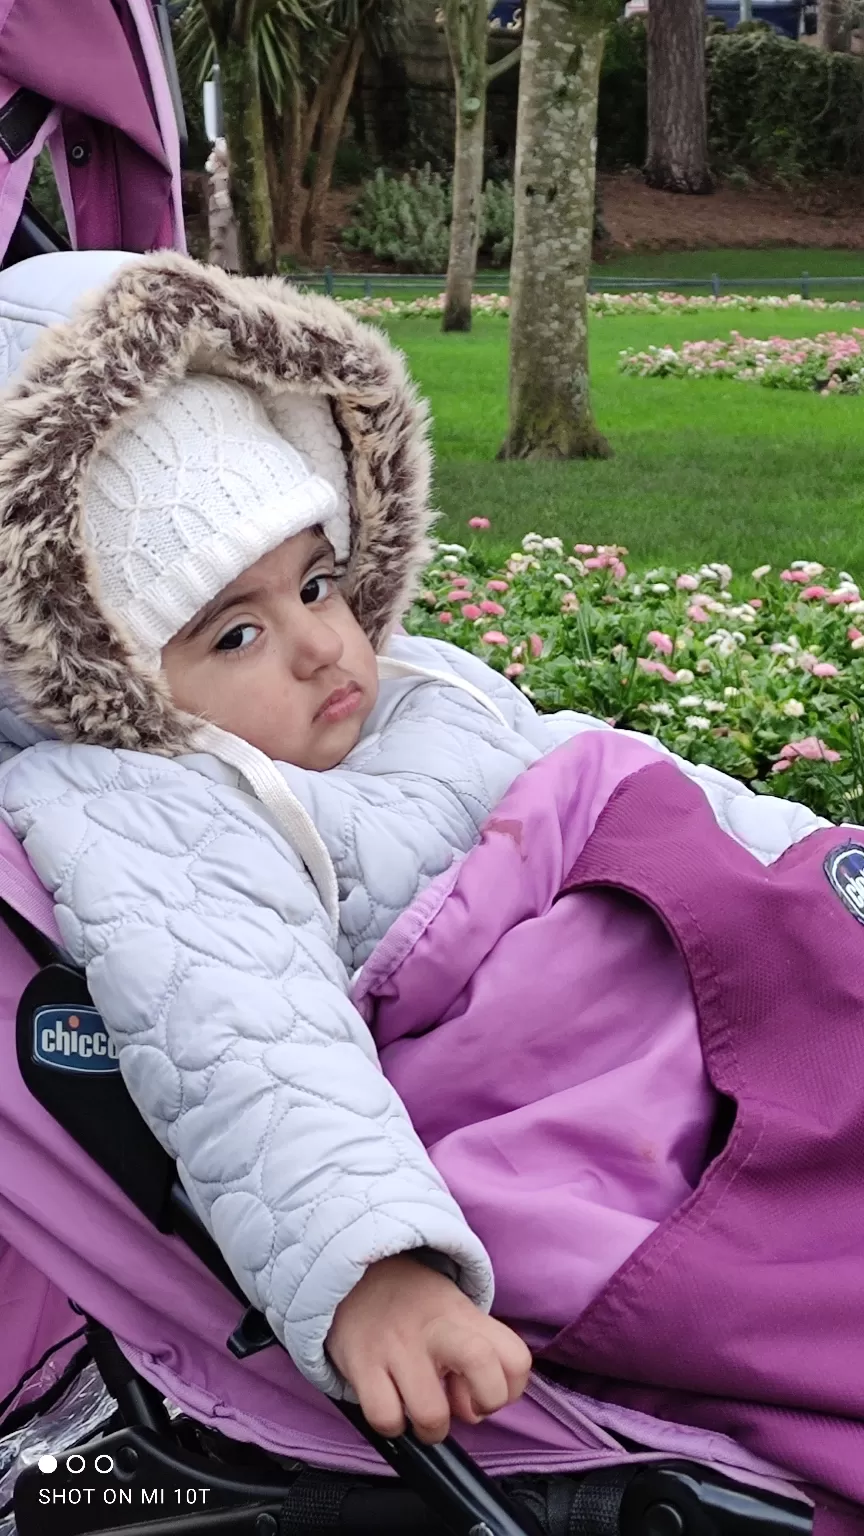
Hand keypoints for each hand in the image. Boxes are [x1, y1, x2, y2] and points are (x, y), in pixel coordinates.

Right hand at [326, 1253, 531, 1443]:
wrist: (355, 1269)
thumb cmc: (414, 1304)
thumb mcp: (454, 1310)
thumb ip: (476, 1354)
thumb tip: (472, 1410)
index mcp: (464, 1315)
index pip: (517, 1358)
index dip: (512, 1389)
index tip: (488, 1387)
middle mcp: (434, 1329)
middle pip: (481, 1364)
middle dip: (484, 1403)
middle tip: (462, 1405)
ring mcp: (397, 1347)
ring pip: (431, 1413)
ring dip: (432, 1429)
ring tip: (421, 1411)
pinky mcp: (361, 1364)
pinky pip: (385, 1418)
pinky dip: (392, 1425)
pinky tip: (392, 1406)